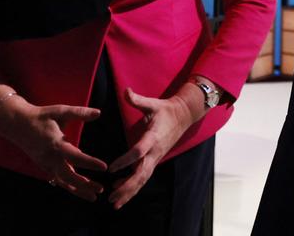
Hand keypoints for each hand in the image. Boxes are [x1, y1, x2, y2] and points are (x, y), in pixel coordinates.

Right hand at [0, 97, 106, 201]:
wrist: (17, 123)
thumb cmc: (40, 116)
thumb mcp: (60, 111)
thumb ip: (79, 112)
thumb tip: (98, 112)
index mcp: (56, 144)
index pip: (76, 157)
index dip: (90, 163)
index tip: (104, 167)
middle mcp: (50, 158)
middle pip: (69, 176)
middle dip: (85, 184)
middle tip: (101, 189)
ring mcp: (45, 164)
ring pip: (63, 182)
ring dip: (78, 190)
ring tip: (93, 196)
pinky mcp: (43, 166)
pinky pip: (57, 180)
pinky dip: (68, 186)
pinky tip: (79, 190)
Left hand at [106, 85, 201, 208]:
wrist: (182, 117)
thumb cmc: (164, 109)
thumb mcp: (151, 103)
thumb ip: (137, 99)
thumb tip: (125, 90)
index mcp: (152, 138)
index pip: (138, 152)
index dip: (125, 161)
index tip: (111, 169)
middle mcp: (154, 152)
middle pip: (140, 174)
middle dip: (126, 187)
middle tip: (111, 196)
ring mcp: (155, 158)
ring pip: (142, 180)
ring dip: (128, 192)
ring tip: (114, 203)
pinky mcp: (154, 160)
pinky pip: (143, 177)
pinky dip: (132, 187)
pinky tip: (120, 192)